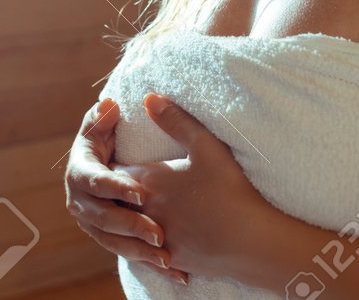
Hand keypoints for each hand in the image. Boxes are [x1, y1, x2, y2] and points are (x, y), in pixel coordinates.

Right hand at [64, 97, 187, 285]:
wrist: (108, 165)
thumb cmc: (109, 138)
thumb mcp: (105, 125)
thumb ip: (104, 118)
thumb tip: (109, 105)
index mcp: (80, 172)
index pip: (97, 182)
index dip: (117, 188)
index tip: (142, 194)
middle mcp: (80, 202)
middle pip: (105, 218)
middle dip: (132, 226)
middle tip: (158, 233)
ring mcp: (93, 224)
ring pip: (115, 242)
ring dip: (140, 252)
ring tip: (167, 258)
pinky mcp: (109, 238)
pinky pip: (127, 254)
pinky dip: (149, 264)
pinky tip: (175, 271)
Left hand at [109, 93, 268, 281]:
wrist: (249, 241)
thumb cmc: (228, 189)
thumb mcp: (205, 146)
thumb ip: (176, 120)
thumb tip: (149, 99)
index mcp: (148, 182)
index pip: (112, 172)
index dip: (109, 165)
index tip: (110, 158)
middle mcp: (143, 211)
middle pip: (112, 202)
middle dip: (111, 193)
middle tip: (113, 185)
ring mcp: (155, 239)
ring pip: (125, 230)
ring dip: (124, 220)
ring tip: (127, 213)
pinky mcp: (169, 259)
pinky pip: (145, 253)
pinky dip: (144, 245)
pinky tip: (150, 243)